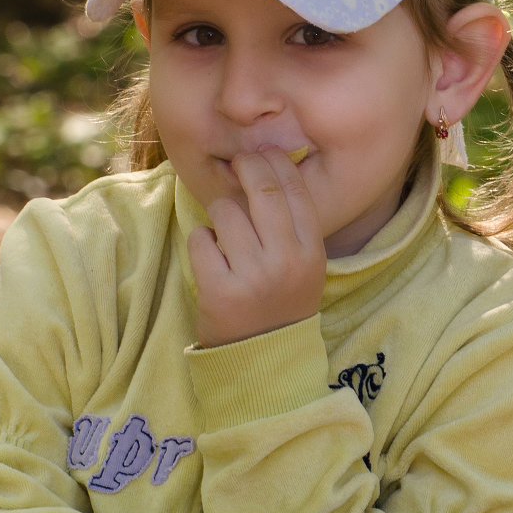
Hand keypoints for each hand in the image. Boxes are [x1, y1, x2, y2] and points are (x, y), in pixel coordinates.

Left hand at [187, 147, 326, 346]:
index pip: (295, 190)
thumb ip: (293, 224)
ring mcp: (253, 276)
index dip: (277, 163)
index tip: (264, 153)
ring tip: (225, 230)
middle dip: (246, 166)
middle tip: (238, 163)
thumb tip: (269, 166)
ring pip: (226, 211)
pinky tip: (212, 255)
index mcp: (312, 252)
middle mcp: (286, 261)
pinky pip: (201, 239)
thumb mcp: (305, 265)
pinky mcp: (220, 291)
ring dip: (220, 213)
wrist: (264, 359)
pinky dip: (202, 241)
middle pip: (262, 190)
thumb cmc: (283, 301)